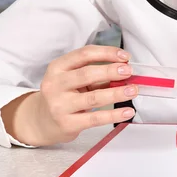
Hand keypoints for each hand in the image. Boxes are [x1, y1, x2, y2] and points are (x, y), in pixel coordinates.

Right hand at [1, 45, 137, 146]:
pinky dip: (114, 115)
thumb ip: (94, 72)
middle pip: (87, 74)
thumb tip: (124, 68)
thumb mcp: (72, 78)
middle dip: (111, 71)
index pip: (84, 54)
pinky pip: (95, 118)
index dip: (107, 53)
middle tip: (129, 71)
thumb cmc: (64, 94)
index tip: (126, 56)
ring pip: (93, 97)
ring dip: (117, 93)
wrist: (42, 121)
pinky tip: (127, 112)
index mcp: (57, 67)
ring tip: (133, 91)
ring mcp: (59, 105)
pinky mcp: (67, 123)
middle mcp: (55, 84)